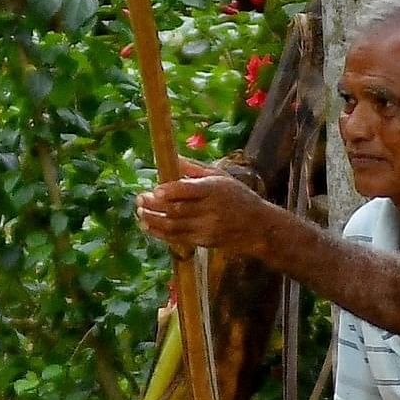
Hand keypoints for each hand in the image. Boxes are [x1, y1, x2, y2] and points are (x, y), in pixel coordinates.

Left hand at [135, 165, 278, 257]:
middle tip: (140, 199)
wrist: (258, 227)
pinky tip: (148, 226)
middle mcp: (211, 210)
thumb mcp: (221, 177)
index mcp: (215, 189)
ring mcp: (206, 228)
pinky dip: (160, 233)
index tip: (154, 189)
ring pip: (173, 226)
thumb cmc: (238, 197)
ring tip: (140, 213)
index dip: (170, 191)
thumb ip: (195, 169)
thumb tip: (172, 158)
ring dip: (153, 220)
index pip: (189, 191)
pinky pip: (177, 238)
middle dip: (155, 205)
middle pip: (177, 209)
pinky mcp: (204, 242)